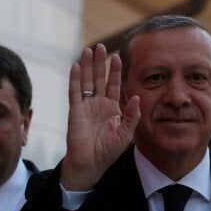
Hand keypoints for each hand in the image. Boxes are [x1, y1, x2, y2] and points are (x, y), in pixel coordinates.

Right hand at [60, 44, 139, 190]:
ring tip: (88, 50)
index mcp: (113, 108)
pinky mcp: (75, 111)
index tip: (117, 56)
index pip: (114, 85)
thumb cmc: (108, 152)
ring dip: (87, 66)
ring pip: (86, 81)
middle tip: (102, 46)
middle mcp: (99, 104)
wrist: (90, 164)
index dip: (115, 71)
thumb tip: (136, 97)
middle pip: (99, 78)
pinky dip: (75, 79)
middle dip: (100, 63)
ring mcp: (86, 106)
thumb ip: (131, 116)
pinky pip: (74, 92)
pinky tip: (76, 66)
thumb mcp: (125, 134)